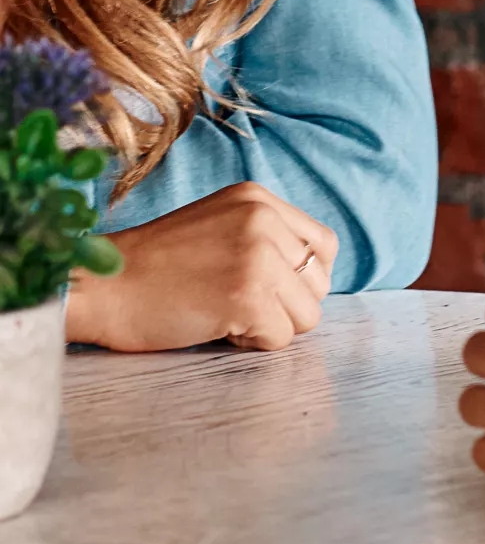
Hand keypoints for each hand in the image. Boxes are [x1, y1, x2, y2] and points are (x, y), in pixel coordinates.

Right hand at [66, 182, 336, 351]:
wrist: (102, 285)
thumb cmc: (154, 267)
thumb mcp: (218, 225)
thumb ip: (266, 237)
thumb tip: (315, 277)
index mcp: (258, 198)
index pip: (323, 245)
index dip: (303, 277)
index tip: (269, 288)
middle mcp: (263, 219)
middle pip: (319, 283)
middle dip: (286, 304)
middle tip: (236, 302)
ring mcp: (258, 256)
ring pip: (307, 314)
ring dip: (271, 325)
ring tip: (225, 313)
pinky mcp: (248, 295)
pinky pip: (281, 338)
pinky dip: (251, 344)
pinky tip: (216, 326)